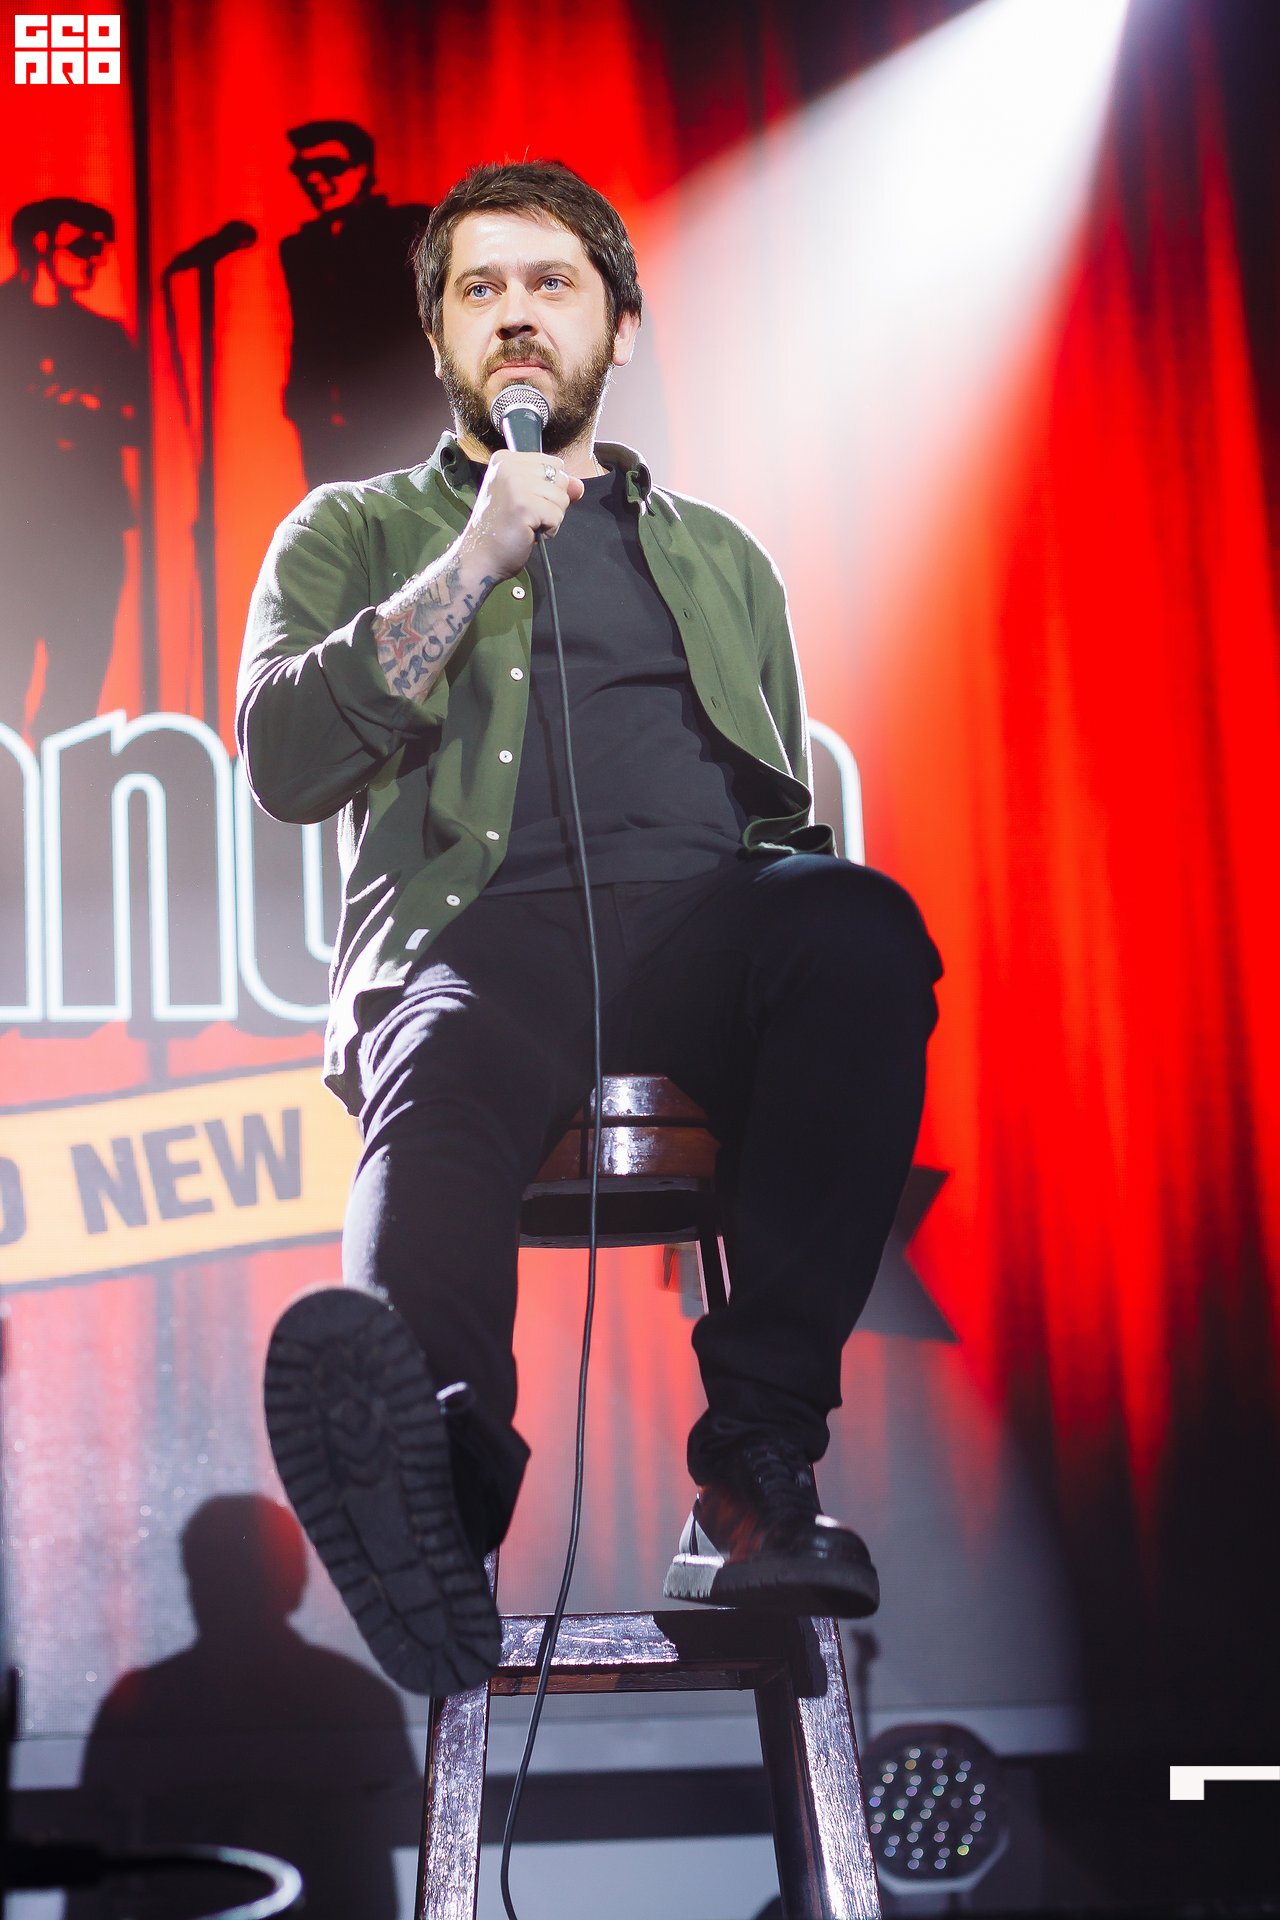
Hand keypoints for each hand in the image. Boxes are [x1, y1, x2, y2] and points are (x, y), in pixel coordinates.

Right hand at [459, 450, 584, 581]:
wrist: (480, 557)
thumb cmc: (502, 530)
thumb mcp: (527, 499)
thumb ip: (553, 487)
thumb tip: (579, 485)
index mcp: (506, 459)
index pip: (553, 463)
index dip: (548, 488)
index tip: (525, 503)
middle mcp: (508, 466)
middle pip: (560, 478)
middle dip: (552, 502)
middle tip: (526, 516)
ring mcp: (515, 484)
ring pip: (561, 498)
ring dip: (551, 518)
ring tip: (527, 525)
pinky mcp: (524, 505)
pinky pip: (557, 515)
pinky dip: (549, 530)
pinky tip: (528, 533)